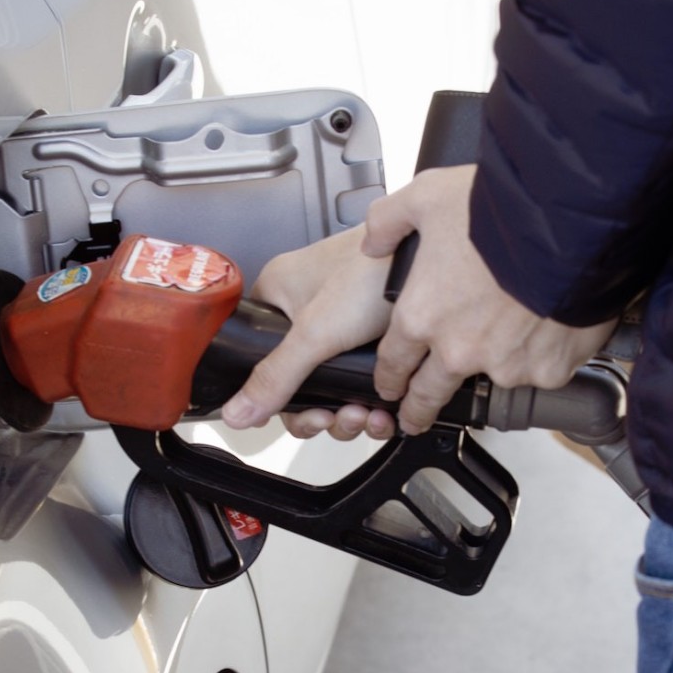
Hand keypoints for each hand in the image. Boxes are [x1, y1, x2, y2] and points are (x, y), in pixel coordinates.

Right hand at [219, 228, 398, 439]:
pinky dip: (372, 404)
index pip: (260, 362)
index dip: (280, 400)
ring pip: (334, 388)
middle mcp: (306, 312)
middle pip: (300, 384)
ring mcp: (341, 326)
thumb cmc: (374, 269)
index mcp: (277, 298)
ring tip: (368, 413)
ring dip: (350, 413)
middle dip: (323, 412)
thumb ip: (276, 376)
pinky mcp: (374, 336)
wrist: (435, 256)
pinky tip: (384, 410)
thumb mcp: (316, 331)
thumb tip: (237, 412)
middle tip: (340, 417)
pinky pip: (362, 382)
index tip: (307, 415)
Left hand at [364, 165, 615, 434]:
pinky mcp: (547, 370)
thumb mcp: (426, 197)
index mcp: (422, 315)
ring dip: (495, 364)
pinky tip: (547, 326)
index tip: (391, 385)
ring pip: (492, 378)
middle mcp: (458, 349)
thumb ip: (389, 222)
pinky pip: (541, 371)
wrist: (567, 225)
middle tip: (416, 417)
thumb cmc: (500, 210)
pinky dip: (542, 355)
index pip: (393, 363)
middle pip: (428, 395)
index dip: (388, 377)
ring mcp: (505, 365)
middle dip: (418, 410)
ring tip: (510, 337)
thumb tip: (373, 241)